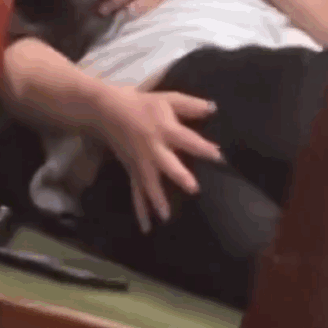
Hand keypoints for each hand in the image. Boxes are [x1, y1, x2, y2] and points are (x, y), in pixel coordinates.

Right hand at [93, 83, 221, 232]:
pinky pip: (136, 192)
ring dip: (157, 199)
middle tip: (193, 189)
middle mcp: (153, 148)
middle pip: (167, 163)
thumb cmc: (144, 104)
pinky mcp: (132, 171)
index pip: (187, 139)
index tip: (218, 156)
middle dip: (179, 175)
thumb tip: (215, 108)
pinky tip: (146, 228)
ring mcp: (141, 162)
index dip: (203, 147)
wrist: (109, 111)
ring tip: (166, 217)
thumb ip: (191, 105)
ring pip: (149, 182)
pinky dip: (140, 211)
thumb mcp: (168, 98)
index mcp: (165, 129)